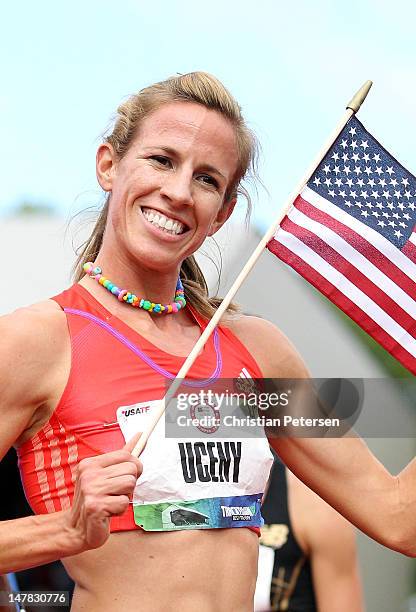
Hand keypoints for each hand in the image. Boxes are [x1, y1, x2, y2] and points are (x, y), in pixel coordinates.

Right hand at [66, 433, 141, 550]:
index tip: (129, 475)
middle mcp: (89, 474)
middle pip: (131, 469)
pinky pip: (124, 503)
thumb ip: (122, 457)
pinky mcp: (95, 507)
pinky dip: (120, 510)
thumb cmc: (95, 500)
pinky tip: (108, 512)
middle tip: (116, 493)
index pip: (125, 455)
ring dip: (125, 496)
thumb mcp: (104, 475)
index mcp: (91, 464)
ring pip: (130, 484)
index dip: (134, 466)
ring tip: (111, 501)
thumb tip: (140, 435)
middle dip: (130, 484)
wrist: (75, 529)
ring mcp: (91, 490)